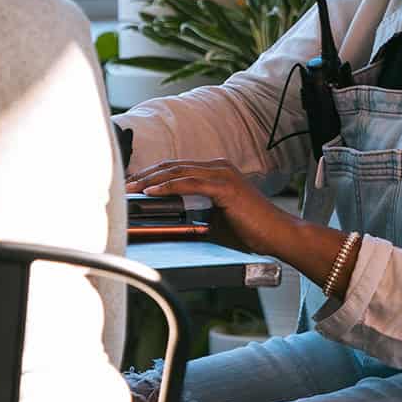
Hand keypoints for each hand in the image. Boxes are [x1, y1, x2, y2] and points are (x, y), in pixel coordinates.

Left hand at [127, 158, 298, 256]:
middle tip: (123, 184)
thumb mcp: (214, 220)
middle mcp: (218, 167)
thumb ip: (194, 214)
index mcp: (215, 172)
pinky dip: (167, 187)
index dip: (151, 175)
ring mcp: (222, 174)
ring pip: (177, 171)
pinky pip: (189, 183)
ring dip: (150, 180)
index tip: (131, 185)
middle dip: (144, 175)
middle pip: (172, 166)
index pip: (176, 168)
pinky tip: (150, 192)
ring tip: (130, 188)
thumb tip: (172, 221)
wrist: (278, 235)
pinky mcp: (225, 186)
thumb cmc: (250, 230)